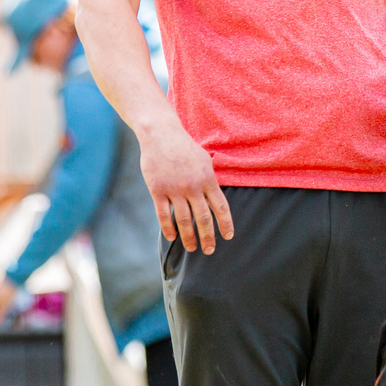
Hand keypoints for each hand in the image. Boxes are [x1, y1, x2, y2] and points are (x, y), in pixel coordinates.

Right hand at [140, 121, 232, 253]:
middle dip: (208, 237)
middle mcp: (193, 187)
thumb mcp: (205, 160)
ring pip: (184, 220)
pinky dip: (168, 228)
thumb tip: (217, 196)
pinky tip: (172, 237)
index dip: (225, 224)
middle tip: (209, 250)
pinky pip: (164, 215)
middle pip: (203, 219)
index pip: (221, 207)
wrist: (161, 134)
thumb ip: (211, 179)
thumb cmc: (184, 146)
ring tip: (192, 248)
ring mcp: (175, 190)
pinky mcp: (158, 191)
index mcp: (208, 179)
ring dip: (189, 237)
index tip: (228, 237)